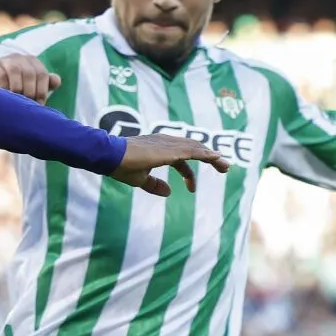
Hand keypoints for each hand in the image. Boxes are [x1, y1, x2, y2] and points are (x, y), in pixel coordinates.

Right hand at [0, 53, 60, 103]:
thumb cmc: (14, 91)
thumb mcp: (31, 88)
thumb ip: (45, 84)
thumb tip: (56, 80)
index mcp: (32, 62)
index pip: (42, 74)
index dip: (42, 90)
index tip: (38, 105)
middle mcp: (19, 58)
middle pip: (30, 72)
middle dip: (30, 91)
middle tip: (26, 104)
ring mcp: (4, 61)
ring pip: (15, 70)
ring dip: (17, 87)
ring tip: (15, 99)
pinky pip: (0, 74)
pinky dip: (4, 87)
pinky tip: (4, 96)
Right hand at [109, 134, 229, 197]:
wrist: (110, 155)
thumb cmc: (120, 165)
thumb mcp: (140, 179)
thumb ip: (155, 185)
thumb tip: (169, 193)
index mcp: (159, 149)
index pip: (181, 159)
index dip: (187, 174)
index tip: (191, 189)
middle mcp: (166, 143)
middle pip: (194, 149)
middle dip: (209, 158)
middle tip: (224, 168)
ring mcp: (168, 144)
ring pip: (196, 148)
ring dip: (212, 157)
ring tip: (225, 166)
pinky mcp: (169, 149)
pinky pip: (193, 150)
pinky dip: (206, 154)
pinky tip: (216, 158)